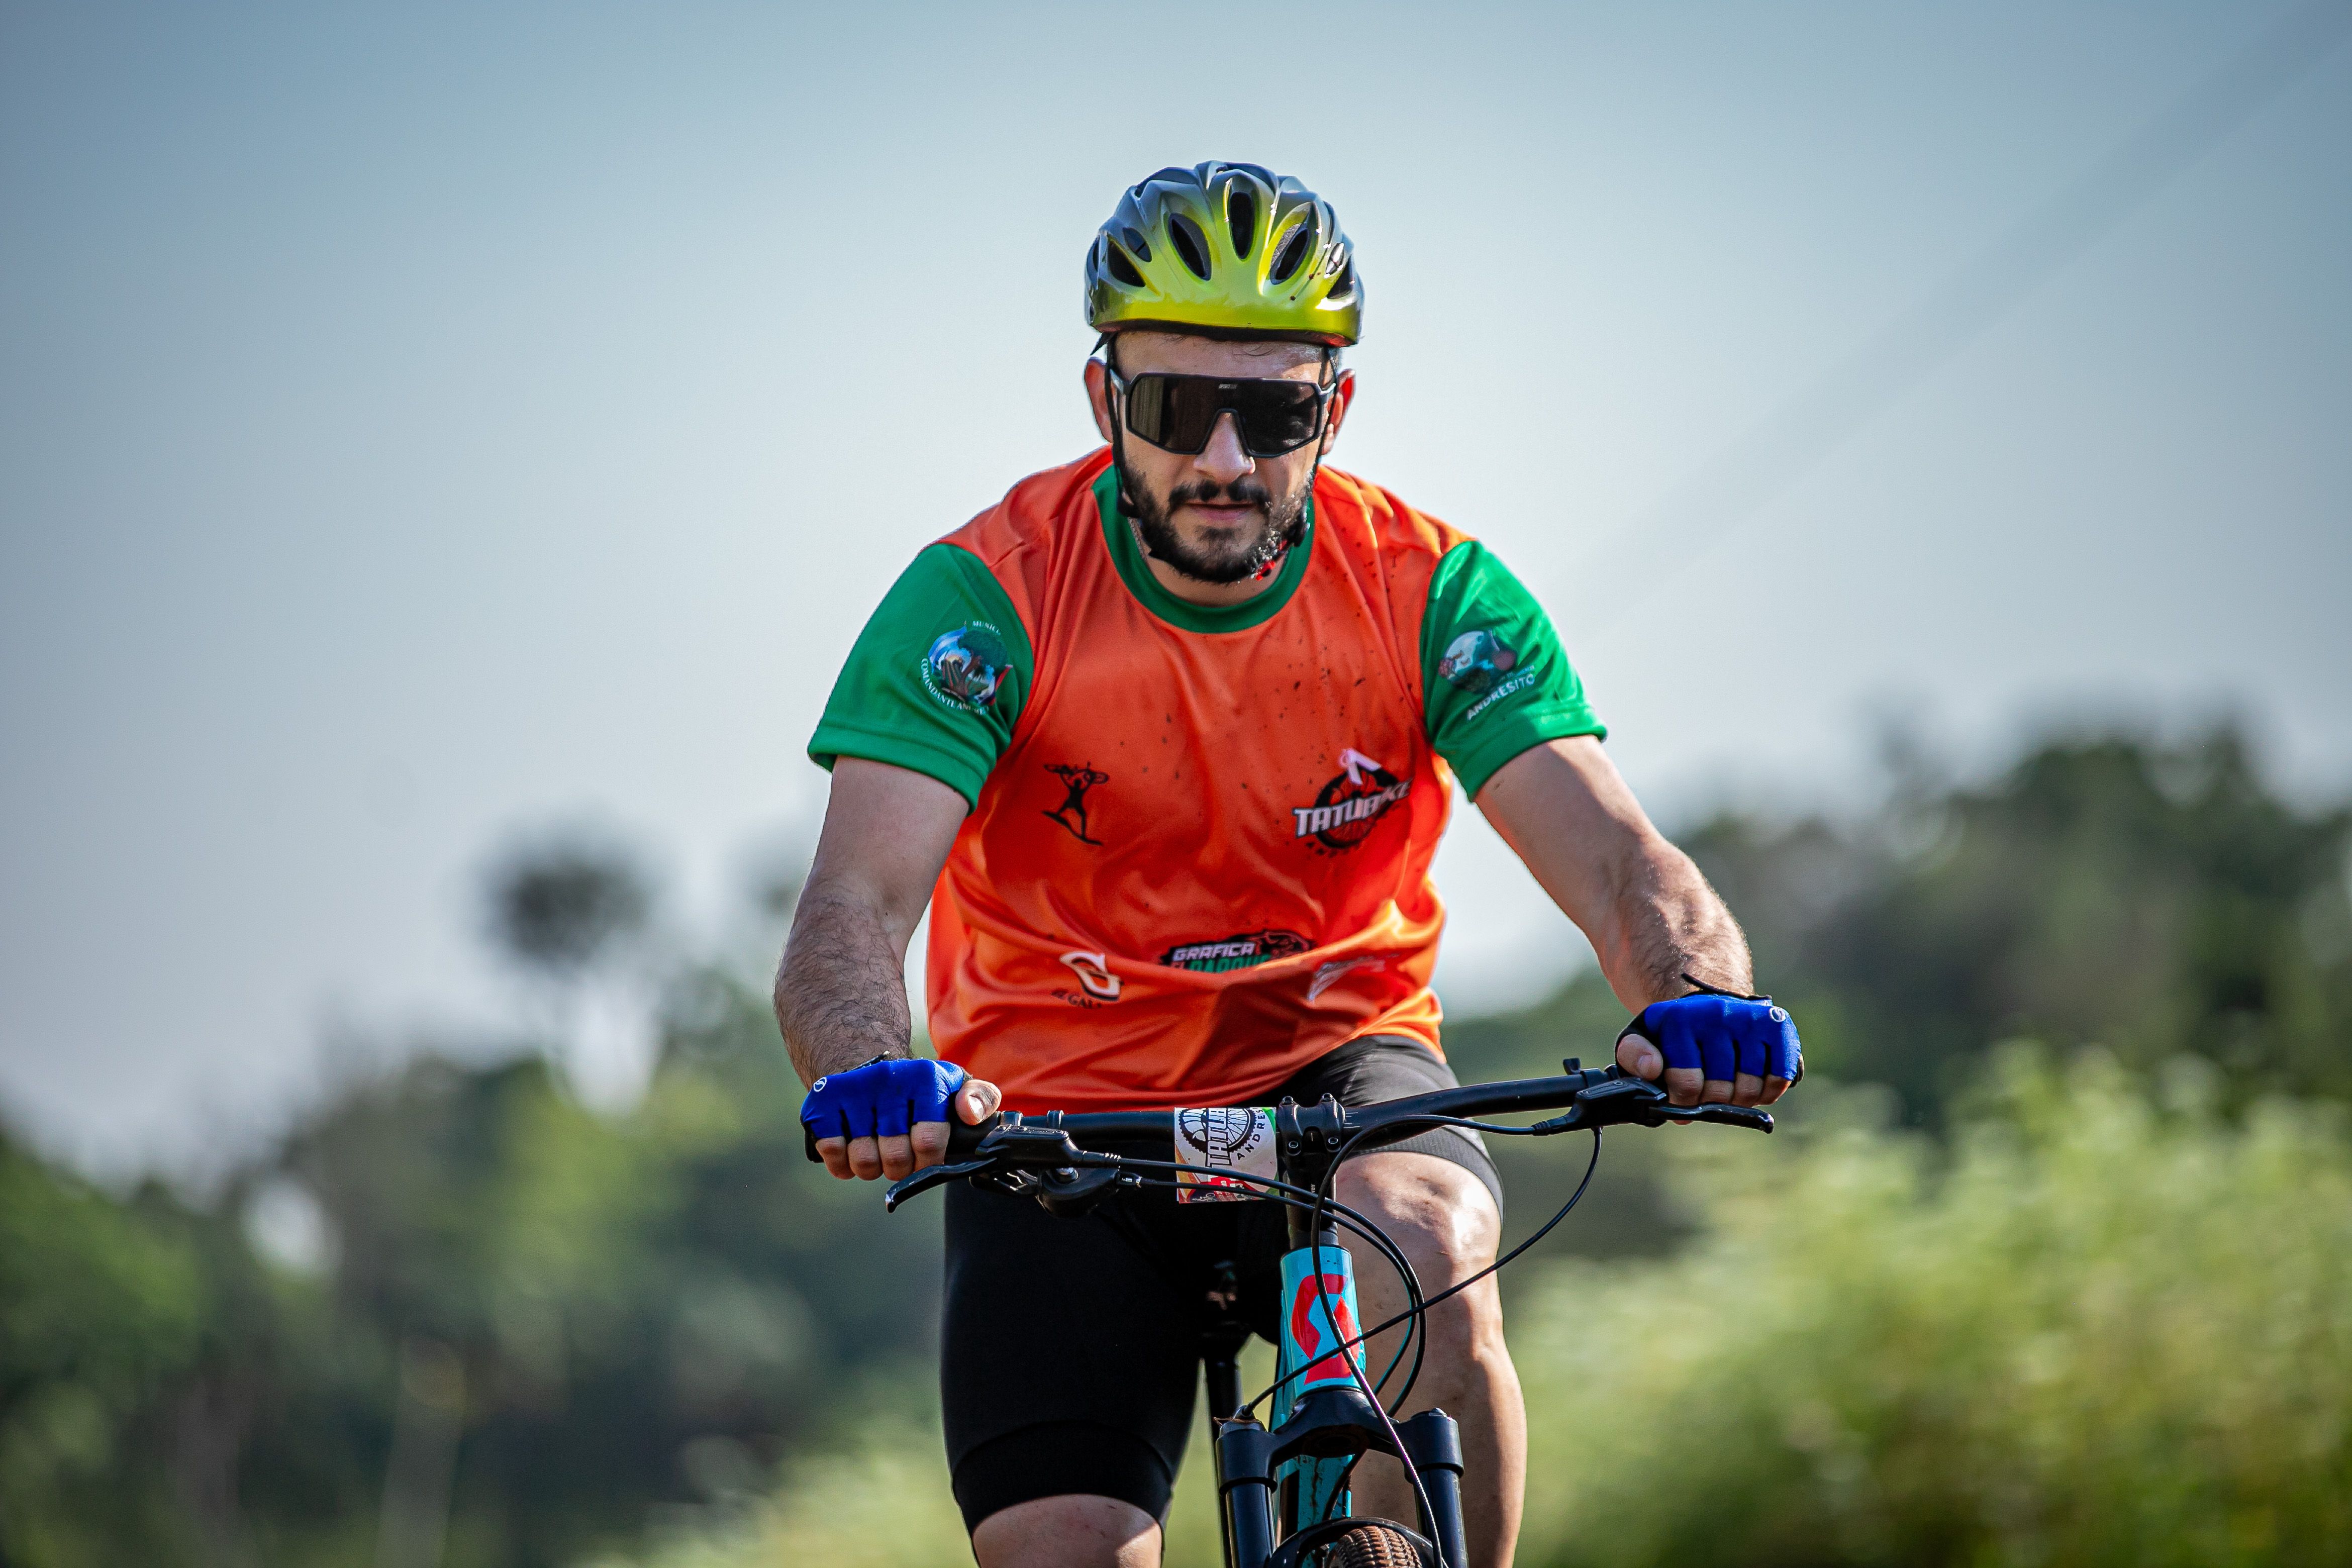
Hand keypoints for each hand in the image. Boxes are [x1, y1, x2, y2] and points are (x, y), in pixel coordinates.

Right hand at [801, 1057, 1003, 1181]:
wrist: (866, 1061)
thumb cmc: (919, 1088)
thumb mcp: (956, 1085)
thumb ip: (979, 1099)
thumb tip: (970, 1116)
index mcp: (926, 1079)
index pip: (928, 1142)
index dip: (928, 1163)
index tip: (926, 1161)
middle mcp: (888, 1081)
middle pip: (896, 1157)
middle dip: (901, 1168)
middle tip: (902, 1158)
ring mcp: (853, 1092)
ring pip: (863, 1160)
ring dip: (872, 1168)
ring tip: (878, 1153)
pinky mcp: (822, 1104)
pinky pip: (832, 1152)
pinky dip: (842, 1163)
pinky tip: (852, 1151)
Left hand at [1613, 990, 1800, 1108]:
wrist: (1708, 1003)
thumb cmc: (1675, 1034)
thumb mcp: (1643, 1038)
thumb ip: (1634, 1056)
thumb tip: (1652, 1069)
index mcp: (1678, 1020)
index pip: (1687, 1084)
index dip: (1685, 1102)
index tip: (1682, 1097)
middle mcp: (1715, 1014)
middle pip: (1720, 1091)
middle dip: (1711, 1102)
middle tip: (1706, 1094)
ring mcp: (1749, 1018)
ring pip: (1750, 1088)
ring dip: (1739, 1100)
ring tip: (1728, 1090)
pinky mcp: (1776, 1024)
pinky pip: (1779, 1076)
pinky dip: (1768, 1091)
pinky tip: (1755, 1084)